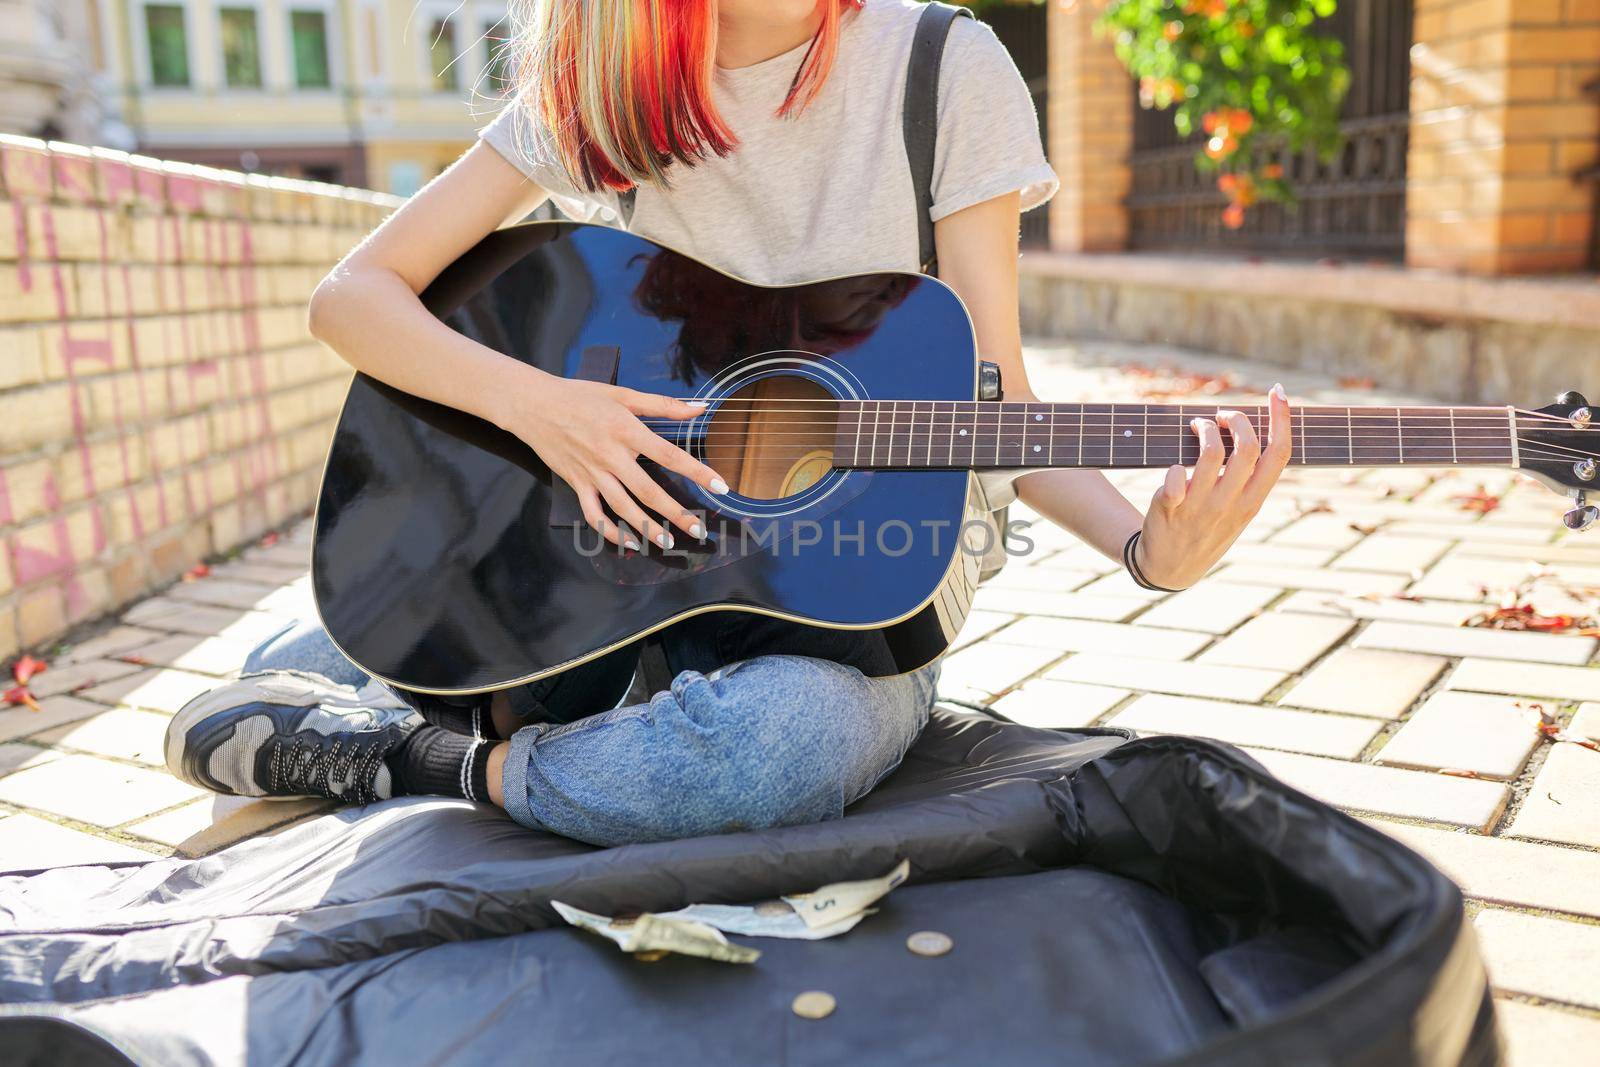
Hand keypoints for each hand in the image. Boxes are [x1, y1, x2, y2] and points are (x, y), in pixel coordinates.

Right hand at [502, 372, 727, 549]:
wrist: (533, 404)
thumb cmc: (580, 396)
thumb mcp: (622, 394)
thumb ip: (663, 404)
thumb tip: (699, 408)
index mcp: (626, 430)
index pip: (670, 456)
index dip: (698, 472)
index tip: (720, 487)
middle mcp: (611, 456)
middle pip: (649, 491)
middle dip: (676, 514)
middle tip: (698, 530)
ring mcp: (592, 473)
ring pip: (623, 509)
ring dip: (647, 529)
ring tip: (668, 543)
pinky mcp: (576, 484)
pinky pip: (594, 515)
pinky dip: (610, 532)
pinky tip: (629, 542)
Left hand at [1136, 384, 1291, 589]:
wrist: (1170, 568)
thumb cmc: (1209, 527)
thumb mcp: (1239, 509)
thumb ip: (1249, 477)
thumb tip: (1252, 427)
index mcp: (1254, 501)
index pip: (1279, 454)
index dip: (1282, 418)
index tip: (1277, 391)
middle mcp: (1231, 503)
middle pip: (1248, 447)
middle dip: (1236, 418)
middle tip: (1222, 416)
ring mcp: (1200, 507)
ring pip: (1211, 453)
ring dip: (1205, 429)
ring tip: (1198, 427)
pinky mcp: (1169, 508)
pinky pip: (1174, 477)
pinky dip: (1173, 467)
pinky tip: (1173, 467)